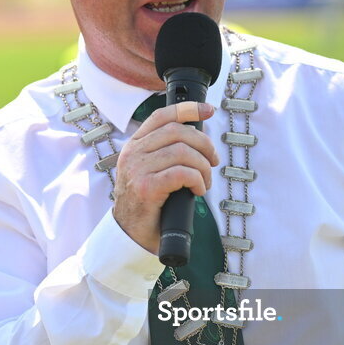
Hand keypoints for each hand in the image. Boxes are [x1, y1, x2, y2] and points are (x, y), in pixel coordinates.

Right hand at [113, 101, 218, 253]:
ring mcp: (137, 170)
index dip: (187, 109)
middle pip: (177, 132)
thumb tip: (199, 139)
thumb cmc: (146, 204)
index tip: (208, 111)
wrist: (130, 234)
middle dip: (203, 144)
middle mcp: (133, 153)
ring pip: (182, 152)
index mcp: (135, 146)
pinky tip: (198, 190)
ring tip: (204, 182)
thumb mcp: (151, 171)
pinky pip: (182, 173)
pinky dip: (197, 180)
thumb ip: (166, 153)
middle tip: (213, 160)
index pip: (161, 116)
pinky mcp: (146, 187)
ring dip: (202, 167)